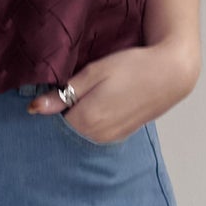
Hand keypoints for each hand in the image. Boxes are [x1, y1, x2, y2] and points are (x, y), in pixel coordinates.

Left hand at [26, 43, 198, 141]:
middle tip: (61, 94)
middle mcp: (97, 136)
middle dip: (60, 116)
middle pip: (65, 130)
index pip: (51, 123)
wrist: (171, 73)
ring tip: (84, 96)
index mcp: (86, 120)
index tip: (47, 94)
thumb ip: (64, 94)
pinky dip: (91, 123)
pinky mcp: (121, 136)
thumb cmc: (133, 66)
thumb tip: (34, 108)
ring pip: (80, 133)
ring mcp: (111, 139)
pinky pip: (96, 134)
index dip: (47, 108)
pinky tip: (98, 104)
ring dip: (76, 119)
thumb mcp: (94, 72)